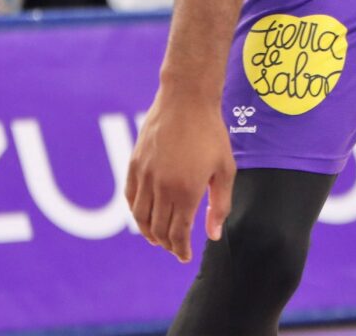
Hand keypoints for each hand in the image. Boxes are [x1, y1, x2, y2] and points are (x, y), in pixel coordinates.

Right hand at [127, 91, 237, 262]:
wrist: (186, 100)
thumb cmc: (211, 133)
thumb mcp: (225, 169)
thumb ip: (220, 205)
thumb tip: (213, 236)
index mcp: (186, 191)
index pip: (178, 233)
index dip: (180, 249)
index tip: (184, 257)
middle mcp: (161, 187)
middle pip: (158, 229)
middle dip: (167, 244)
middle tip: (175, 248)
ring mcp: (144, 176)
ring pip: (140, 217)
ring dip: (148, 232)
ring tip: (158, 238)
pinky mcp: (134, 165)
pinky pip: (130, 197)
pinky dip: (136, 212)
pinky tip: (144, 215)